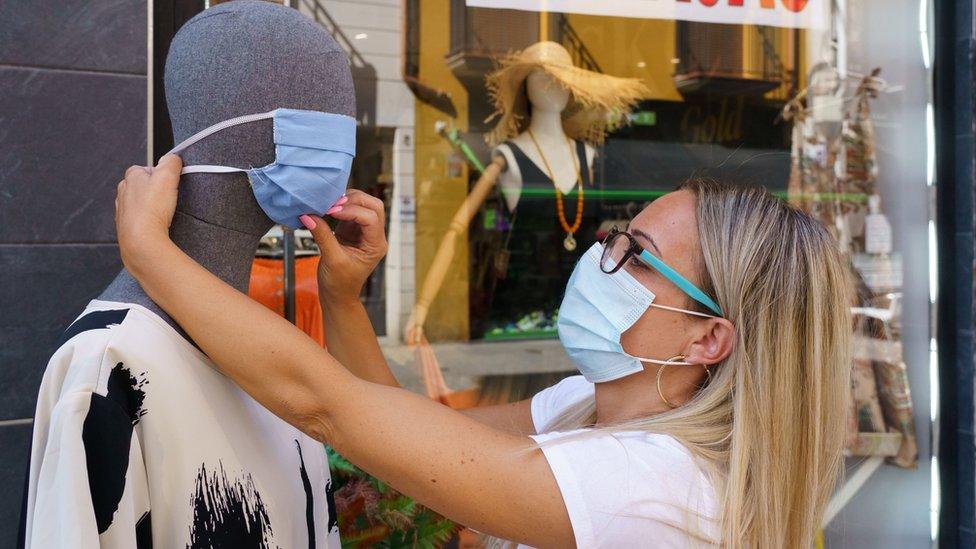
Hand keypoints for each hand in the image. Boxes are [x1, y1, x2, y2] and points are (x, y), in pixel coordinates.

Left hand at [114, 154, 182, 270]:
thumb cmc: (152, 209)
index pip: (146, 168)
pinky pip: (137, 220)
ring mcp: (122, 210)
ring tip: (162, 214)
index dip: (161, 175)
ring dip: (150, 207)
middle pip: (142, 186)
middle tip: (168, 199)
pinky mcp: (125, 226)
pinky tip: (155, 226)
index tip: (170, 183)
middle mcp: (123, 191)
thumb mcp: (167, 176)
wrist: (141, 240)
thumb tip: (173, 158)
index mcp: (131, 176)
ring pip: (139, 203)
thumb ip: (171, 162)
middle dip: (155, 191)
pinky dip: (145, 221)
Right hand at [300, 189, 387, 304]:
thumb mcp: (332, 260)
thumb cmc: (339, 283)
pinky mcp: (352, 229)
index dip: (352, 210)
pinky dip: (339, 206)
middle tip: (332, 203)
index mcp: (376, 245)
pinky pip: (350, 211)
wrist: (337, 295)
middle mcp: (374, 236)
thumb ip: (322, 235)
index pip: (371, 218)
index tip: (332, 211)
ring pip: (363, 205)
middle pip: (373, 206)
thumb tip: (308, 215)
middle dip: (354, 200)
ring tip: (328, 205)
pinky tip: (327, 208)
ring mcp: (363, 232)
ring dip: (347, 201)